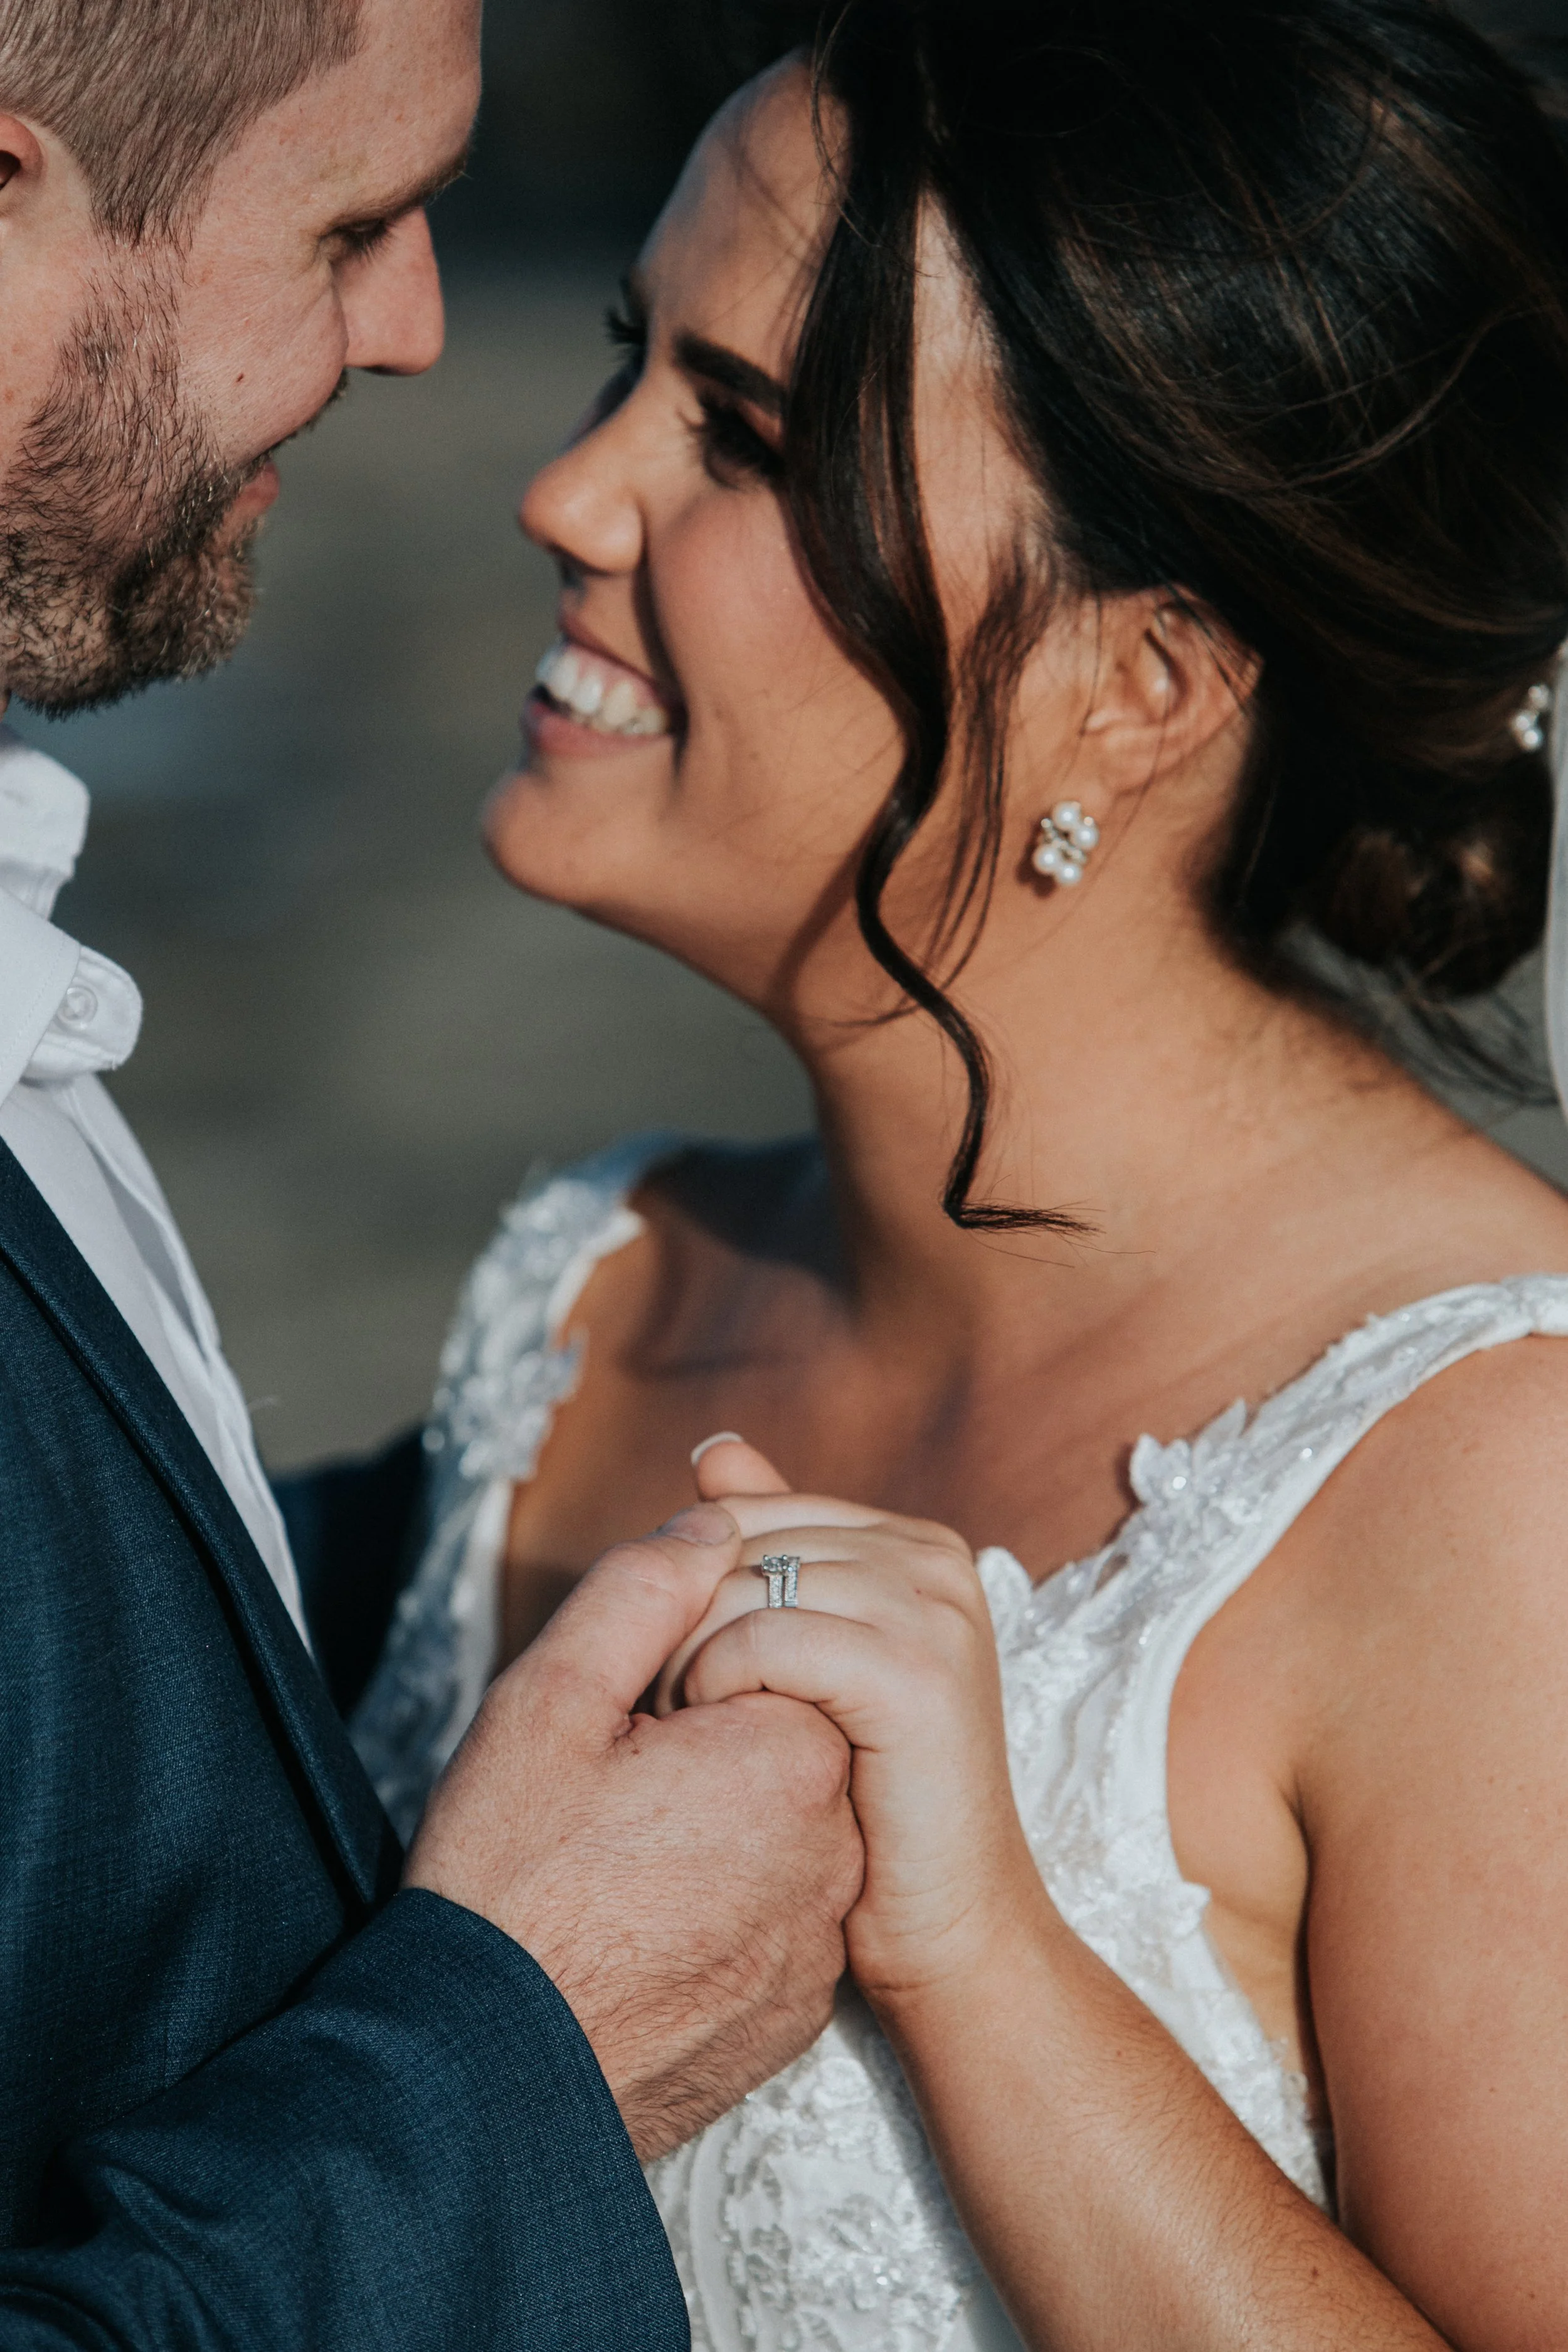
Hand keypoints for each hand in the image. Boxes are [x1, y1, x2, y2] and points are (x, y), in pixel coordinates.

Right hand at [404, 1503, 863, 2159]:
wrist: (490, 2077)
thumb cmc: (508, 1882)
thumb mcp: (550, 1700)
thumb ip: (645, 1590)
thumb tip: (718, 1521)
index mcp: (790, 1753)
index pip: (770, 1653)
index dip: (685, 1673)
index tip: (620, 1725)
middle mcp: (835, 1844)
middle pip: (784, 1738)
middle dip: (709, 1744)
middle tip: (611, 1796)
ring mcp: (821, 1938)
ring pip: (782, 1830)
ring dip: (719, 1826)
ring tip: (620, 1868)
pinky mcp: (799, 2008)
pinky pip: (777, 1919)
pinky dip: (725, 1909)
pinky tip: (645, 1930)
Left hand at [661, 1440, 1043, 2012]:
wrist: (949, 1927)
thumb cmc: (867, 1803)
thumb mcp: (812, 1658)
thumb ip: (770, 1548)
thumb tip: (714, 1448)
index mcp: (913, 1543)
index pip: (748, 1512)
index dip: (686, 1587)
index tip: (676, 1669)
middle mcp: (933, 1559)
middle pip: (739, 1544)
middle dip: (680, 1624)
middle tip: (670, 1711)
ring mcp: (933, 1611)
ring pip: (743, 1588)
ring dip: (688, 1661)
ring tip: (688, 1729)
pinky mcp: (915, 1675)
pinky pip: (765, 1641)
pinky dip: (717, 1686)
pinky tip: (720, 1737)